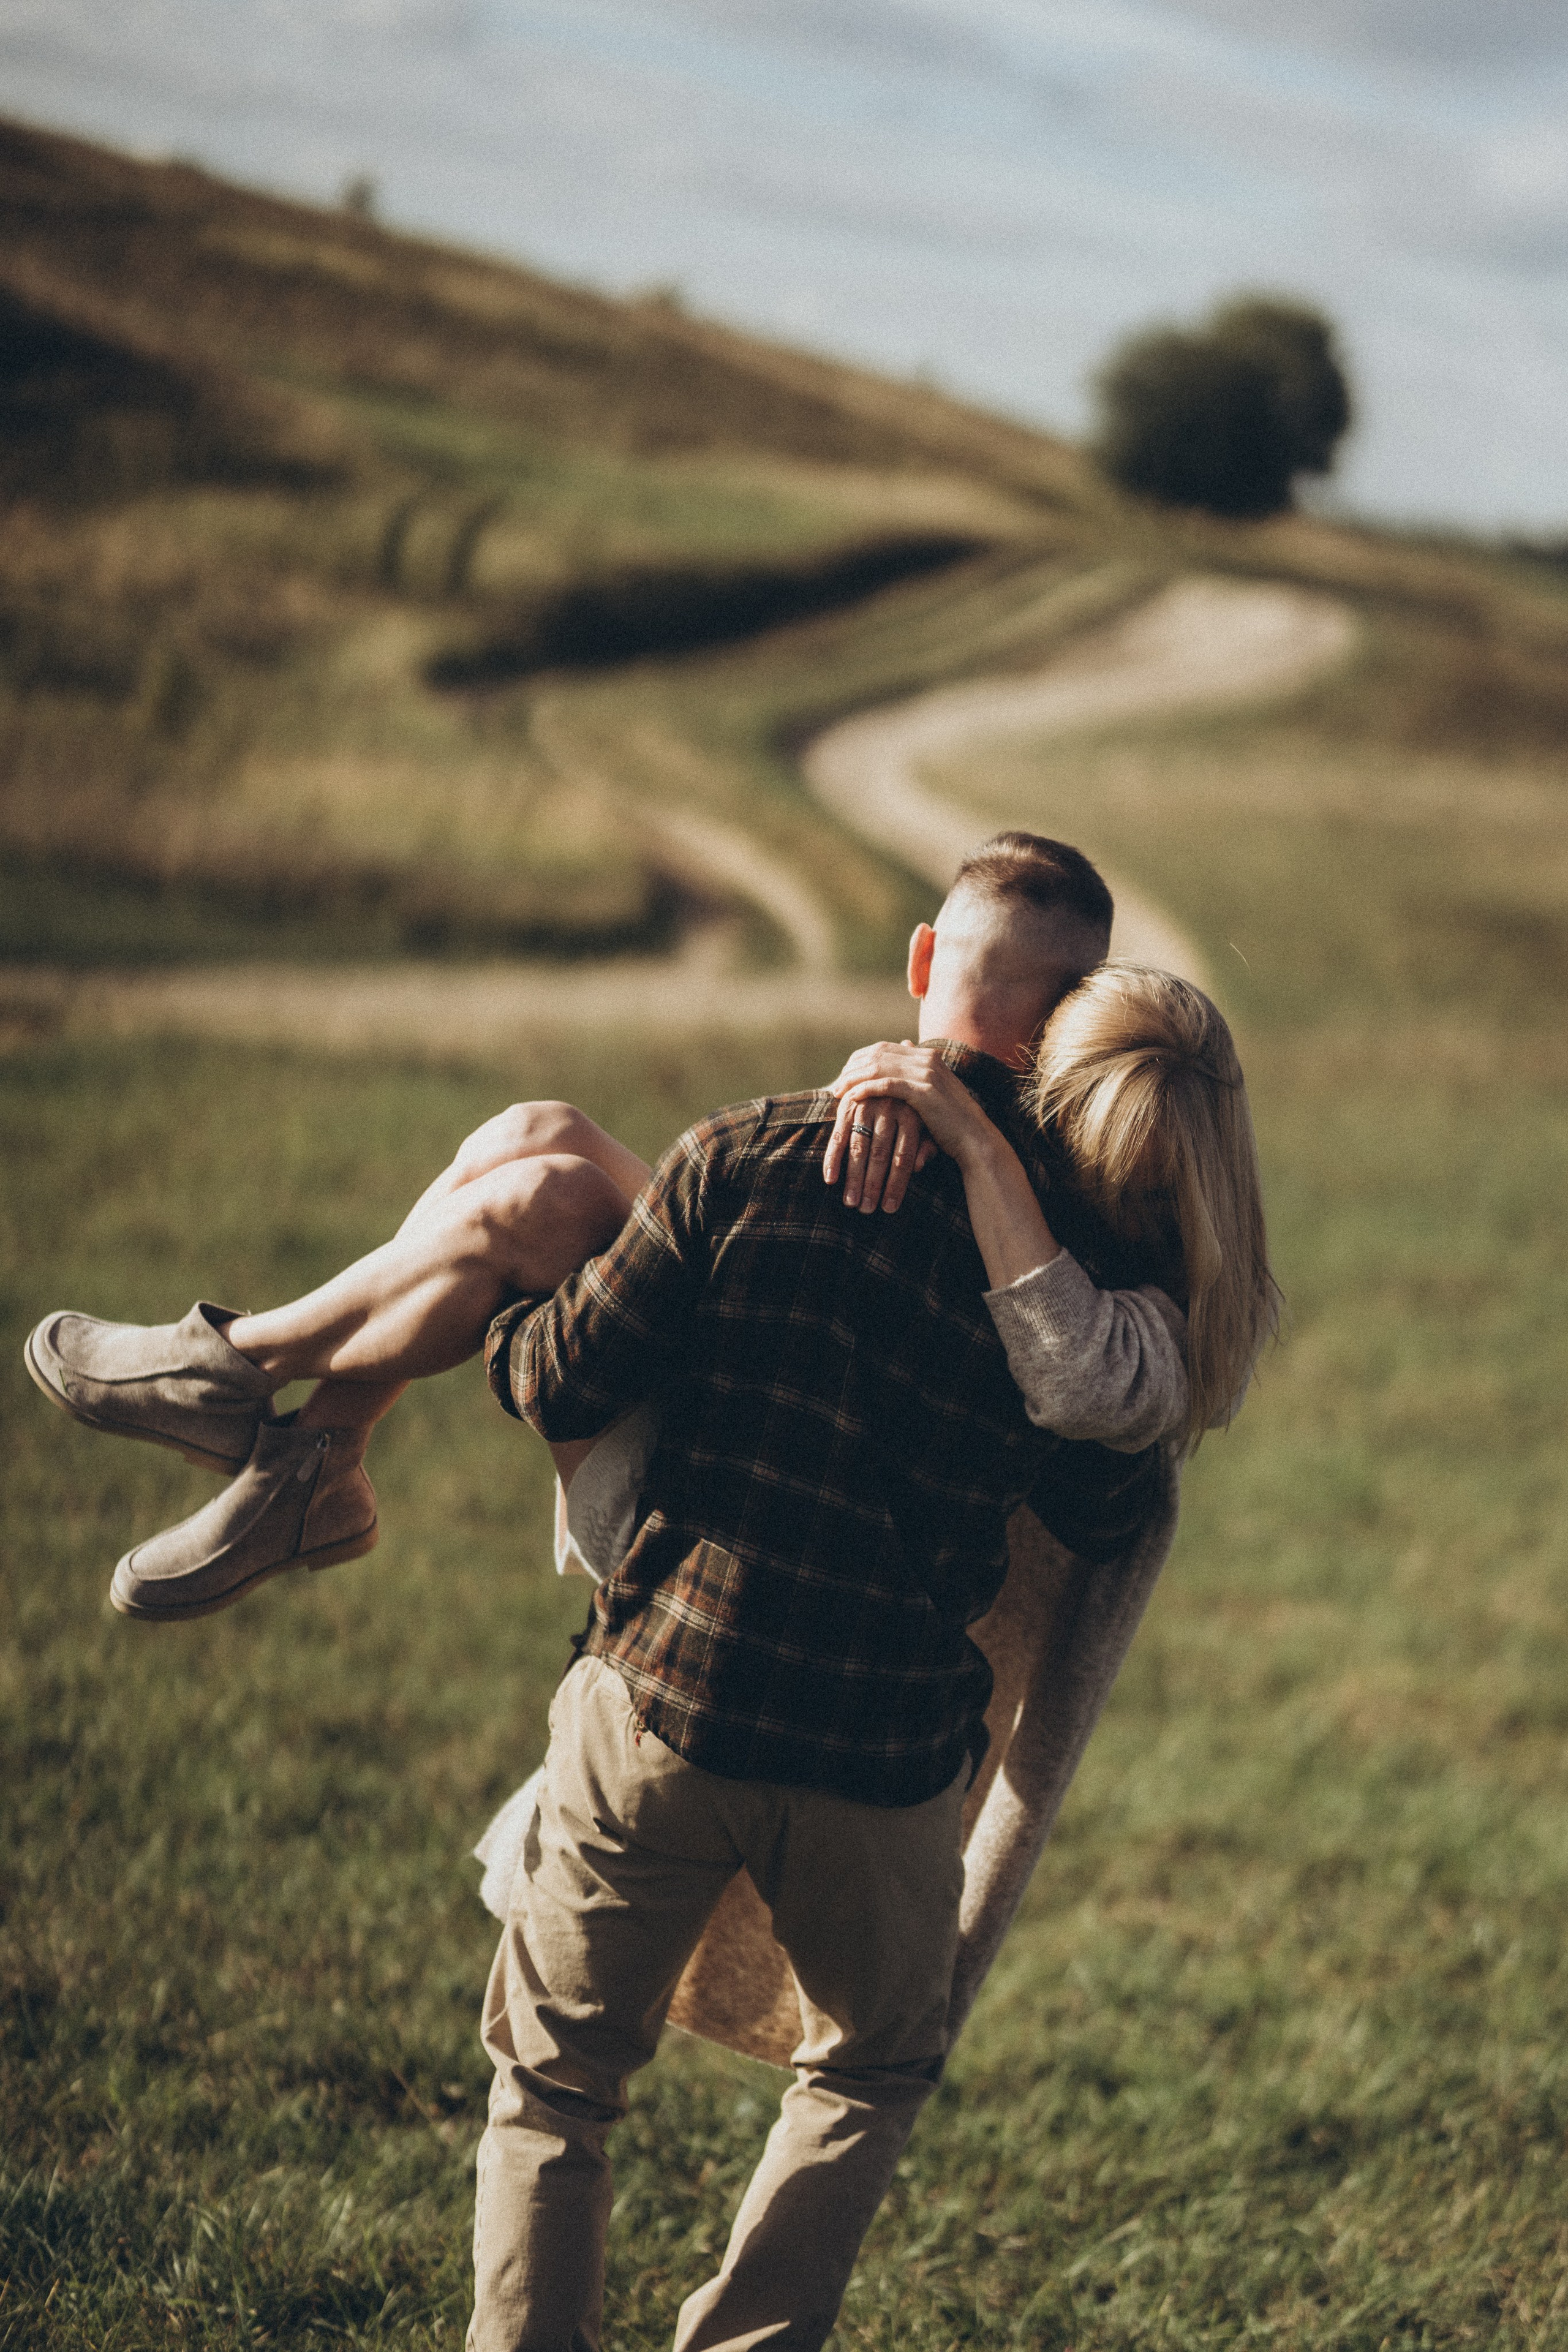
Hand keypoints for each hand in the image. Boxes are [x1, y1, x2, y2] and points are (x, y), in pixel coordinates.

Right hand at [823, 1088, 936, 1212]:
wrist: (888, 1072)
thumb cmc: (913, 1108)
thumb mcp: (926, 1124)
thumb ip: (926, 1145)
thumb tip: (918, 1166)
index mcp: (911, 1114)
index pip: (903, 1156)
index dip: (896, 1184)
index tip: (890, 1208)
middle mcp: (889, 1108)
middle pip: (880, 1154)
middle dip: (873, 1185)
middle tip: (867, 1210)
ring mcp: (866, 1105)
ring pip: (859, 1147)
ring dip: (853, 1178)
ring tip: (851, 1203)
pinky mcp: (847, 1104)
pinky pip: (838, 1136)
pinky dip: (832, 1158)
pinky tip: (830, 1179)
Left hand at [827, 1040, 999, 1177]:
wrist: (974, 1139)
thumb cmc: (951, 1123)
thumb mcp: (932, 1095)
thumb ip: (915, 1077)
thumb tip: (902, 1052)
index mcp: (927, 1056)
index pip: (883, 1048)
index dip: (859, 1059)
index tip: (844, 1074)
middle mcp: (926, 1059)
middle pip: (877, 1053)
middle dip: (852, 1067)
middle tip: (836, 1083)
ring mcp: (926, 1073)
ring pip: (878, 1067)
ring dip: (853, 1078)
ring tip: (838, 1091)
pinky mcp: (923, 1091)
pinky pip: (885, 1084)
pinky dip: (865, 1089)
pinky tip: (852, 1098)